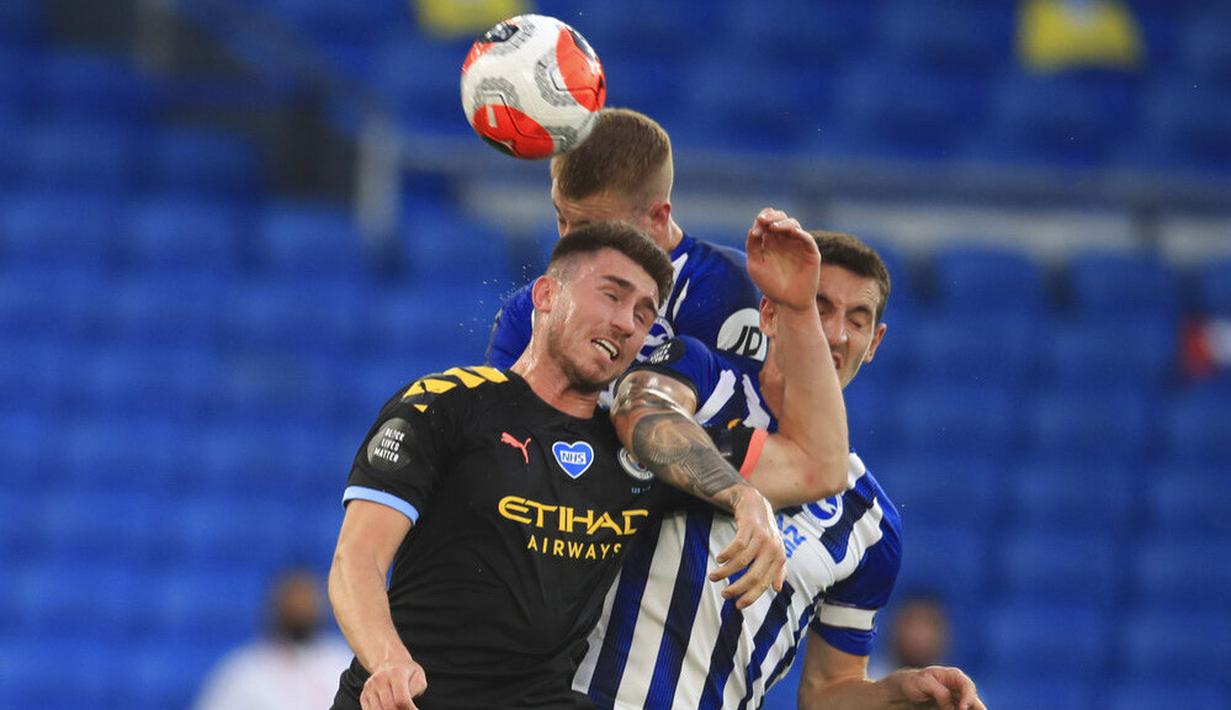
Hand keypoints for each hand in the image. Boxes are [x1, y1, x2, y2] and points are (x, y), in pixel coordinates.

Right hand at [361, 656, 426, 709]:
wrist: (391, 663)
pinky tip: (388, 708)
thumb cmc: (408, 674)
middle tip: (406, 709)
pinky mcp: (364, 695)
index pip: (401, 700)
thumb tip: (409, 706)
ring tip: (398, 707)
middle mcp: (380, 679)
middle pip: (389, 707)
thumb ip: (415, 691)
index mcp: (396, 673)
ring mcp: (370, 687)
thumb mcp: (419, 678)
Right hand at [710, 486, 787, 607]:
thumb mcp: (775, 550)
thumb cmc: (764, 531)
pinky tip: (719, 559)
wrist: (756, 503)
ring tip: (713, 577)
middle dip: (736, 588)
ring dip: (725, 572)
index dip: (750, 596)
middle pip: (753, 576)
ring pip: (741, 562)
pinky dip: (726, 555)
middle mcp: (772, 549)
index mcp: (779, 558)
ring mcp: (761, 537)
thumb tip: (777, 589)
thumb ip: (777, 570)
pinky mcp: (750, 527)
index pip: (763, 584)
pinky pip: (736, 545)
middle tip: (724, 594)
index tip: (737, 605)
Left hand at [745, 207, 820, 311]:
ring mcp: (798, 244)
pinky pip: (807, 238)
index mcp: (770, 241)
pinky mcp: (811, 252)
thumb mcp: (755, 265)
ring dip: (783, 223)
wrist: (788, 303)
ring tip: (774, 228)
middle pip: (780, 218)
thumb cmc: (770, 285)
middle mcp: (784, 239)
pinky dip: (800, 233)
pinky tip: (792, 232)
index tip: (756, 229)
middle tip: (764, 220)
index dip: (761, 220)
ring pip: (793, 224)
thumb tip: (754, 228)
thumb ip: (753, 247)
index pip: (766, 222)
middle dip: (772, 216)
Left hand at [889, 666, 983, 709]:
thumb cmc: (912, 682)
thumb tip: (952, 705)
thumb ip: (940, 692)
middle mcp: (958, 688)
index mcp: (953, 676)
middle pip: (973, 700)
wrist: (903, 692)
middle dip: (976, 708)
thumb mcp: (923, 683)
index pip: (967, 686)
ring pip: (968, 708)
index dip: (969, 697)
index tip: (963, 708)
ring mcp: (956, 700)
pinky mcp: (950, 708)